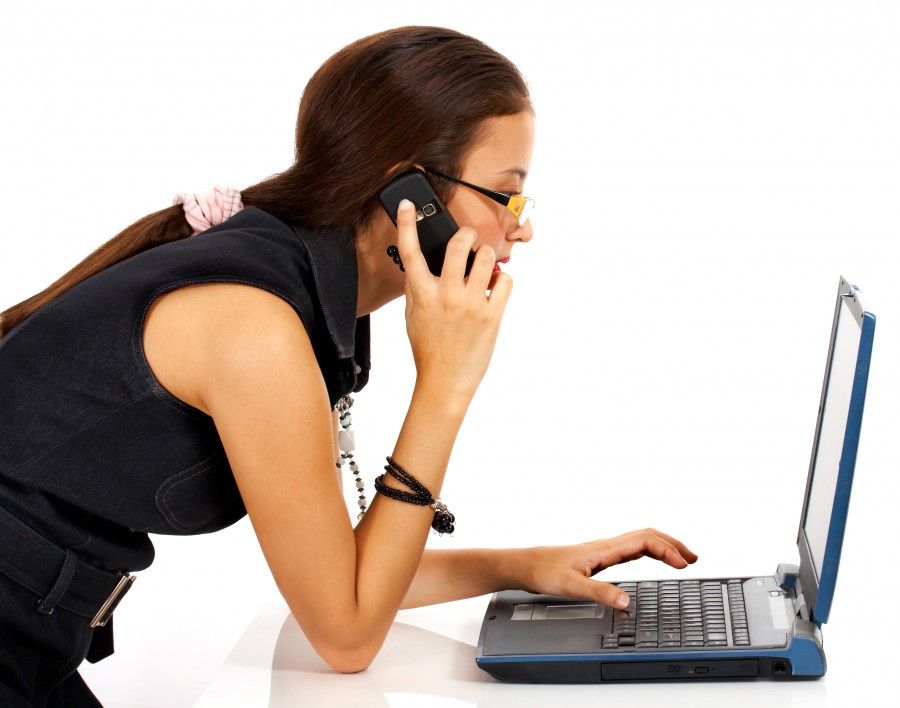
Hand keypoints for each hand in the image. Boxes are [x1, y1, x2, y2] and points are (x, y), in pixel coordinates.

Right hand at [395, 199, 512, 398]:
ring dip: (487, 256)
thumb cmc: (428, 349)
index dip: (406, 222)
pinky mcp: (492, 315)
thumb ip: (417, 288)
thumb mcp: (413, 316)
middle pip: (458, 244)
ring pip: (486, 258)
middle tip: (469, 239)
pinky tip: (495, 287)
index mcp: (422, 293)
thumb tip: (421, 266)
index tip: (407, 203)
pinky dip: (502, 279)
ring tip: (484, 267)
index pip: (409, 250)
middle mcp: (446, 294)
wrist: (444, 381)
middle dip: (466, 235)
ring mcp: (470, 304)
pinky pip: (505, 281)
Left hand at [513, 528, 699, 609]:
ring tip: (682, 558)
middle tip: (694, 558)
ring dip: (664, 546)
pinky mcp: (599, 557)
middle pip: (648, 535)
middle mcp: (607, 546)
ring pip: (641, 540)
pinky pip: (632, 548)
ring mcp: (604, 550)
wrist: (526, 565)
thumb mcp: (572, 587)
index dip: (668, 551)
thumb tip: (626, 601)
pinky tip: (652, 560)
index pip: (645, 541)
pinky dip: (649, 551)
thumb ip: (600, 593)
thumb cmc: (545, 572)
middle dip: (673, 544)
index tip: (683, 565)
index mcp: (605, 549)